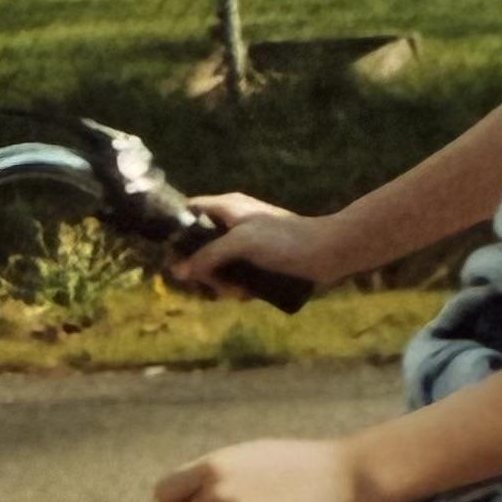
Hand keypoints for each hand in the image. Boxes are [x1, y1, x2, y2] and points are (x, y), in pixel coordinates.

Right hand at [169, 194, 342, 297]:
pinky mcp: (259, 263)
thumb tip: (179, 271)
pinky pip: (237, 276)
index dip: (178, 233)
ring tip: (237, 292)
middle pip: (200, 246)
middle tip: (213, 284)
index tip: (174, 259)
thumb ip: (208, 255)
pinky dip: (239, 287)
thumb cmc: (284, 240)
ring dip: (223, 283)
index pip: (190, 212)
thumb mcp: (241, 243)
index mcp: (227, 207)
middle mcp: (233, 223)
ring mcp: (246, 244)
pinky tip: (248, 294)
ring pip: (218, 266)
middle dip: (204, 269)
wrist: (327, 253)